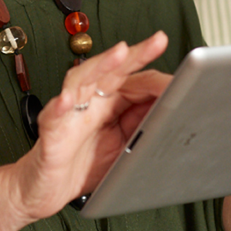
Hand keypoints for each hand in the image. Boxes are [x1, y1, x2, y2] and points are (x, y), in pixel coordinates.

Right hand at [6, 32, 170, 221]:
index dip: (155, 76)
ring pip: (81, 80)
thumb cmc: (83, 163)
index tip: (182, 76)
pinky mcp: (51, 132)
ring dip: (100, 65)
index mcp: (109, 103)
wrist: (48, 189)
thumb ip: (143, 123)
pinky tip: (67, 100)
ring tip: (120, 53)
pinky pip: (53, 116)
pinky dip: (60, 107)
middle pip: (111, 70)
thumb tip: (172, 107)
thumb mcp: (125, 145)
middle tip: (158, 41)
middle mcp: (89, 101)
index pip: (133, 79)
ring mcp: (69, 113)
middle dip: (135, 55)